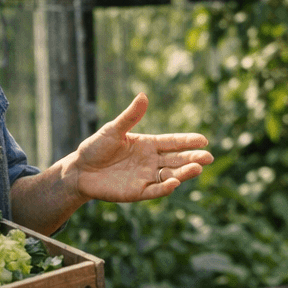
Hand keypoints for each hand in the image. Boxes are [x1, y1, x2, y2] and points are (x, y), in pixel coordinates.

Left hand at [67, 93, 213, 204]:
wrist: (79, 171)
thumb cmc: (95, 147)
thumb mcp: (113, 129)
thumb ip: (130, 116)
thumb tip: (143, 95)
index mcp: (149, 145)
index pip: (173, 143)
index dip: (188, 142)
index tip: (203, 140)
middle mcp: (151, 161)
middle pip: (177, 160)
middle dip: (192, 158)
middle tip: (208, 158)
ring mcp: (146, 177)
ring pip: (171, 175)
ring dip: (184, 173)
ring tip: (197, 168)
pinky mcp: (138, 192)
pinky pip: (155, 190)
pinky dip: (165, 187)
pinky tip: (175, 183)